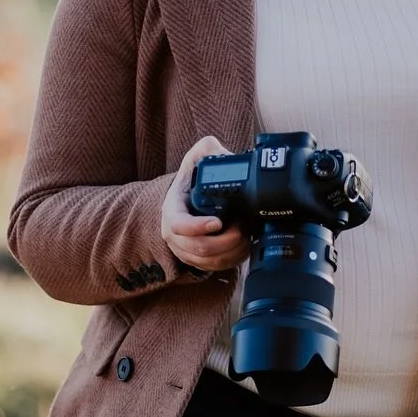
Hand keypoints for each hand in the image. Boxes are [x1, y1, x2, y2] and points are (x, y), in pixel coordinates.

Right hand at [161, 135, 251, 274]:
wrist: (189, 197)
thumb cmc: (193, 179)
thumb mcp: (196, 157)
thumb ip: (206, 148)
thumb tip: (222, 153)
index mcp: (171, 210)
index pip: (179, 225)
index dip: (198, 227)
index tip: (219, 222)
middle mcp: (174, 234)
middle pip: (198, 248)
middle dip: (225, 242)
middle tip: (243, 229)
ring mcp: (185, 249)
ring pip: (208, 261)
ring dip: (231, 252)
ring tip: (246, 237)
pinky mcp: (198, 259)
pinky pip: (215, 267)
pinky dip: (232, 260)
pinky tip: (243, 246)